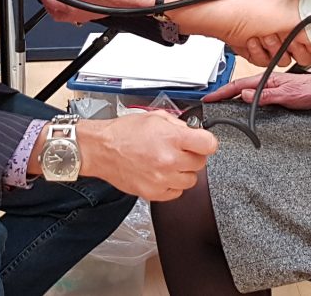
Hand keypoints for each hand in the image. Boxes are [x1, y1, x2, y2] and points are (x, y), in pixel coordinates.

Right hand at [77, 112, 217, 200]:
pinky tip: (161, 173)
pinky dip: (172, 184)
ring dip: (183, 172)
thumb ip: (178, 124)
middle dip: (192, 156)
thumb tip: (193, 131)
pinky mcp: (153, 193)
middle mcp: (169, 160)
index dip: (207, 142)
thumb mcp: (155, 117)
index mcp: (172, 138)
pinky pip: (176, 192)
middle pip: (201, 163)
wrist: (101, 149)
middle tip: (178, 150)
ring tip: (168, 163)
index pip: (209, 145)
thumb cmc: (123, 133)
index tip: (202, 142)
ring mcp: (162, 179)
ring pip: (191, 180)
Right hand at [205, 70, 310, 110]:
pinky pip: (258, 98)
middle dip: (224, 94)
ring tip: (222, 106)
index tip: (209, 97)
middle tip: (211, 103)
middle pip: (241, 88)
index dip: (222, 91)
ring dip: (234, 98)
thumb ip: (267, 95)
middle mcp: (270, 83)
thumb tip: (245, 94)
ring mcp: (274, 89)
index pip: (240, 85)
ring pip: (248, 93)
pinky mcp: (279, 95)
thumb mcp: (290, 95)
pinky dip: (247, 102)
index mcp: (269, 80)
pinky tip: (245, 107)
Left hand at [213, 0, 310, 68]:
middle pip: (300, 51)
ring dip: (270, 48)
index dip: (308, 41)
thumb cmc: (250, 8)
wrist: (224, 19)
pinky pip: (267, 62)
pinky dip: (257, 52)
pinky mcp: (260, 52)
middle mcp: (285, 27)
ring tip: (260, 35)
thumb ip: (310, 19)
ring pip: (283, 59)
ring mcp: (272, 40)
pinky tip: (252, 41)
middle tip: (277, 33)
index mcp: (294, 14)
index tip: (301, 39)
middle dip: (288, 44)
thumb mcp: (287, 10)